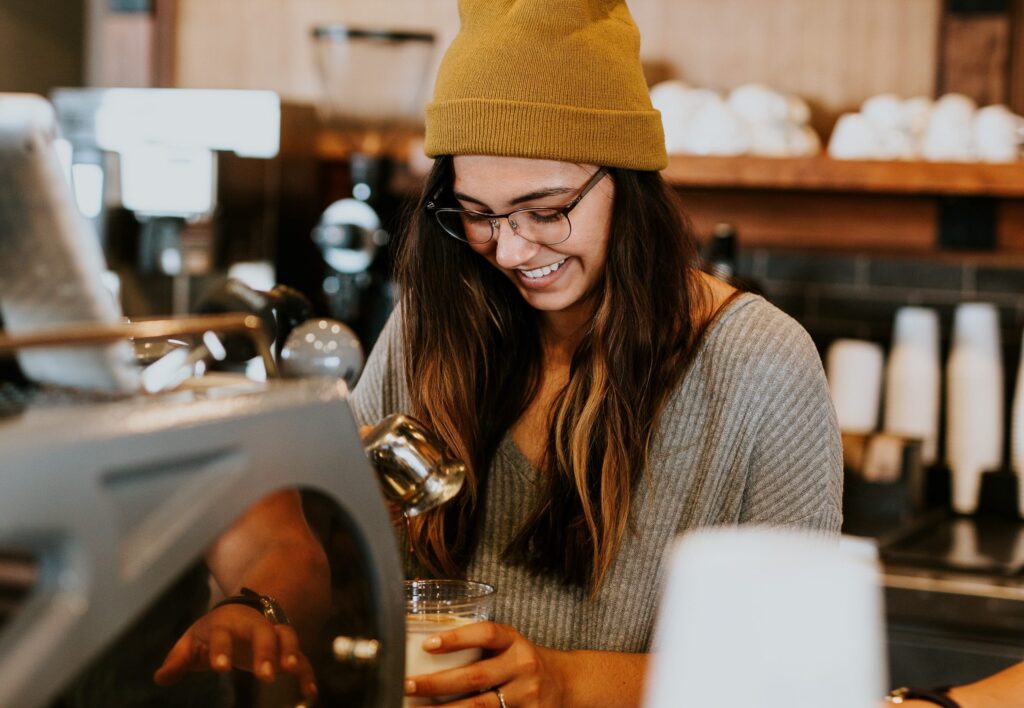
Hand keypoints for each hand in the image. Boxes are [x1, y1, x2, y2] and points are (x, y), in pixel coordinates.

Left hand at [153, 604, 317, 699]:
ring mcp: (271, 632)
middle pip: (262, 631)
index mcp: (225, 623)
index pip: (222, 634)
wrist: (240, 611)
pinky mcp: (285, 647)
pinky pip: (300, 656)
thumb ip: (178, 659)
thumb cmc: (212, 630)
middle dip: (265, 651)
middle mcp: (252, 624)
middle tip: (264, 674)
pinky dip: (306, 672)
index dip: (221, 649)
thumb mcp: (192, 641)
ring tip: (290, 670)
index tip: (221, 668)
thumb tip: (161, 677)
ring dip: (289, 651)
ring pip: (285, 636)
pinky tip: (309, 693)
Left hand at [404, 621, 564, 706]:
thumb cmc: (523, 662)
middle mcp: (522, 666)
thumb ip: (479, 647)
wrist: (565, 684)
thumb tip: (424, 651)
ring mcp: (526, 696)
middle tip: (408, 684)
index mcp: (514, 641)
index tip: (427, 644)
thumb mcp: (509, 645)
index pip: (486, 634)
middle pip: (475, 676)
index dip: (457, 638)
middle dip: (437, 683)